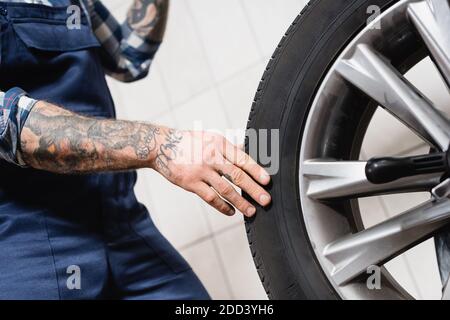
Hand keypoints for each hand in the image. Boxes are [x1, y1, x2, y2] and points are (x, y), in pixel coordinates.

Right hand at [151, 129, 270, 216]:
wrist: (161, 146)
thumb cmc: (189, 142)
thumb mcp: (210, 138)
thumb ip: (228, 148)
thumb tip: (247, 154)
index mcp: (219, 143)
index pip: (242, 158)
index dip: (256, 170)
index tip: (267, 181)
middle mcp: (211, 156)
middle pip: (237, 175)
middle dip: (253, 190)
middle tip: (266, 201)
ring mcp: (201, 171)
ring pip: (225, 190)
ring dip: (240, 202)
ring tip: (251, 211)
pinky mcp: (191, 183)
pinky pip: (210, 197)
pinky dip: (223, 206)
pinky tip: (231, 211)